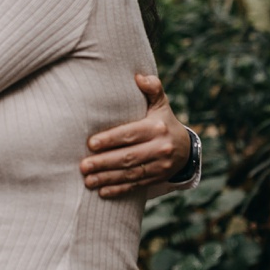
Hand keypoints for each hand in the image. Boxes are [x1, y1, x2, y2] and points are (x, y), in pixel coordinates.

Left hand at [79, 73, 190, 197]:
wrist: (186, 148)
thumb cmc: (162, 122)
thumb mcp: (160, 105)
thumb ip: (152, 89)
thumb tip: (139, 76)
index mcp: (157, 128)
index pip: (130, 134)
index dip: (110, 140)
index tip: (91, 144)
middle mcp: (160, 148)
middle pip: (128, 157)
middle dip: (104, 163)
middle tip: (83, 166)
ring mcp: (160, 166)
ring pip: (131, 174)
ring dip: (108, 178)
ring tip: (88, 180)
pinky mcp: (157, 178)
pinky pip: (136, 185)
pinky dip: (119, 190)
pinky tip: (102, 192)